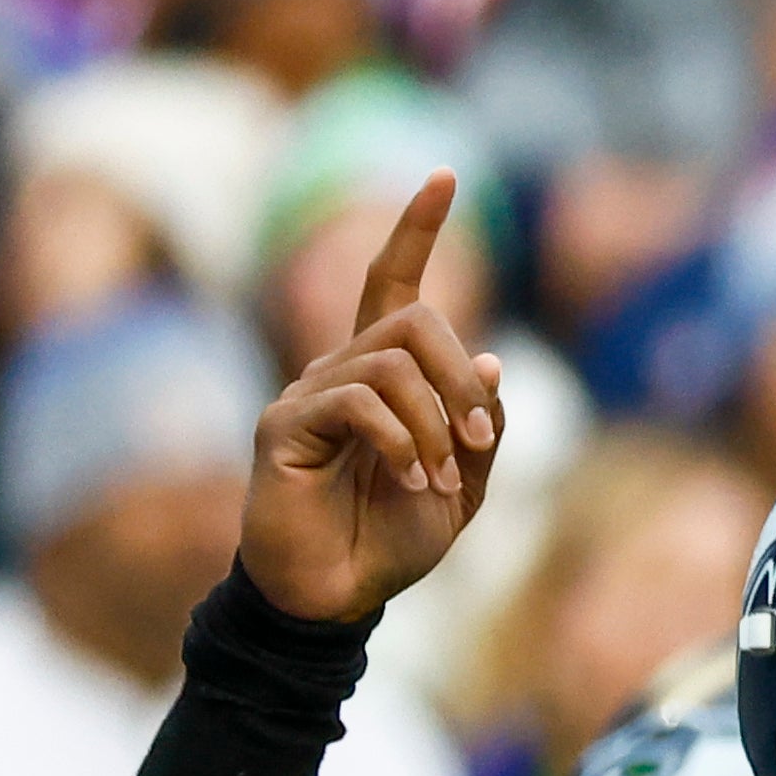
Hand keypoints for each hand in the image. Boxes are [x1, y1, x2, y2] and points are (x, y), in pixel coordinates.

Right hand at [242, 171, 504, 627]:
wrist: (336, 599)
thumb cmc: (390, 543)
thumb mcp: (464, 489)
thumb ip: (481, 427)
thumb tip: (492, 359)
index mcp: (381, 377)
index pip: (393, 283)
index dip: (416, 229)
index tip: (445, 176)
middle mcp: (339, 370)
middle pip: (412, 319)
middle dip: (461, 375)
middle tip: (479, 440)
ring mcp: (307, 392)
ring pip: (391, 361)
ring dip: (437, 425)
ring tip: (439, 483)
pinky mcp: (284, 424)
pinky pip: (359, 402)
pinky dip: (402, 442)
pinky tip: (412, 484)